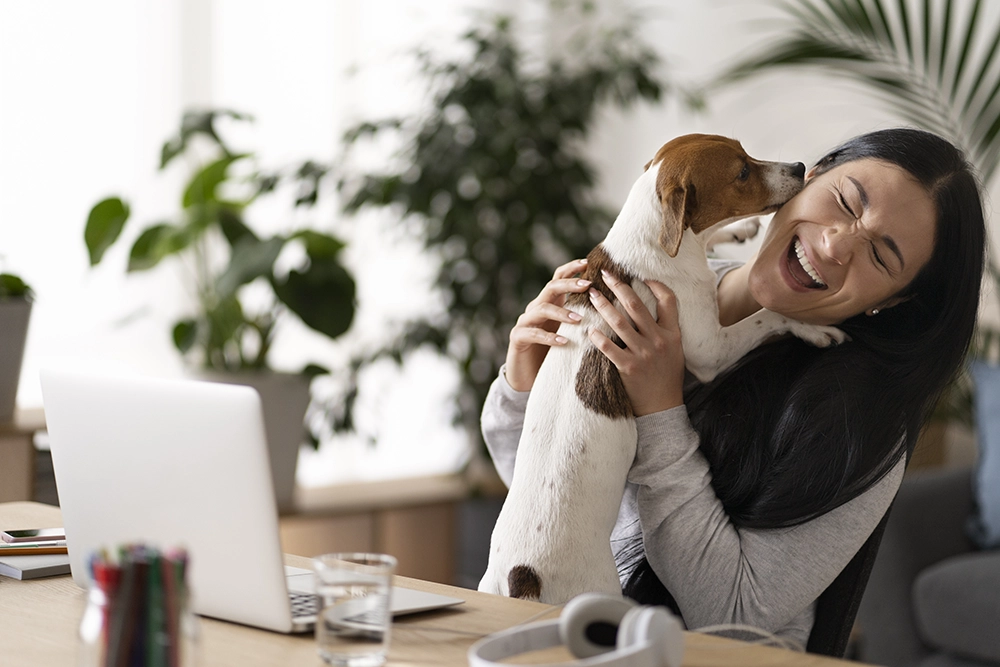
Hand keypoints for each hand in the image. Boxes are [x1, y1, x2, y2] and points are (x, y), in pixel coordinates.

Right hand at [505, 259, 590, 391]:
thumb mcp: (570, 333)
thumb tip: (611, 308)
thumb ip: (582, 319)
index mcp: (550, 303)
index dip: (571, 269)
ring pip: (541, 308)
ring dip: (561, 312)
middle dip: (569, 284)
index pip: (559, 278)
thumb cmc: (554, 354)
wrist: (527, 377)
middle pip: (551, 288)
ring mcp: (525, 322)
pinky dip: (549, 337)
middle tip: (587, 285)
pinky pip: (533, 333)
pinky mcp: (518, 337)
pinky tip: (564, 342)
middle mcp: (536, 308)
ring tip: (578, 319)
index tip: (588, 263)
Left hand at [587, 272, 684, 415]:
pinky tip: (589, 328)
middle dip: (619, 287)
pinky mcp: (628, 368)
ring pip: (619, 323)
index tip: (640, 275)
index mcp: (672, 334)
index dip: (656, 284)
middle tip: (605, 274)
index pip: (668, 300)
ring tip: (592, 295)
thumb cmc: (666, 375)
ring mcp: (643, 354)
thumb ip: (664, 329)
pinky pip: (609, 348)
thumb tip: (650, 303)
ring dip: (603, 306)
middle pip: (637, 306)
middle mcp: (658, 341)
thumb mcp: (674, 349)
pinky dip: (598, 337)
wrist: (663, 406)